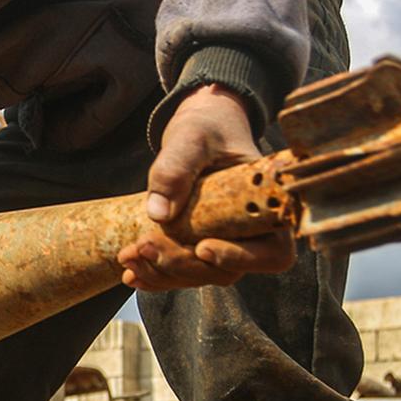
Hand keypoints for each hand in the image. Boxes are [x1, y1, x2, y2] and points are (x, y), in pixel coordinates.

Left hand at [115, 85, 295, 289]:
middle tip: (143, 247)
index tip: (203, 247)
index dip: (241, 258)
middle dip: (183, 265)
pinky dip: (156, 276)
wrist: (201, 124)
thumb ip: (177, 168)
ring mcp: (227, 243)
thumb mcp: (192, 138)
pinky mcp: (201, 246)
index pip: (273, 253)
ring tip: (128, 257)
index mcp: (268, 207)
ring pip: (201, 276)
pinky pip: (183, 272)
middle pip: (227, 271)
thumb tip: (159, 214)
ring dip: (163, 274)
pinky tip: (130, 274)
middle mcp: (252, 232)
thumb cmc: (208, 125)